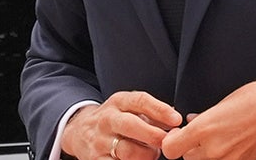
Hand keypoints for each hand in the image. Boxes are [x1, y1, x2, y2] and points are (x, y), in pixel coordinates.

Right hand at [61, 91, 182, 159]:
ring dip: (146, 155)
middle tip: (167, 141)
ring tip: (152, 154)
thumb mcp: (128, 108)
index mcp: (118, 102)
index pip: (140, 101)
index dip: (160, 110)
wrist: (79, 131)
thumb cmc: (114, 119)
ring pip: (127, 150)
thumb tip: (175, 120)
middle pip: (131, 125)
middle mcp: (107, 119)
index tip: (176, 120)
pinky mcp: (96, 159)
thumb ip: (152, 113)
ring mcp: (100, 140)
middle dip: (152, 134)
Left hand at [161, 73, 255, 159]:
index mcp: (205, 129)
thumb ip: (204, 117)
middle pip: (187, 159)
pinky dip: (223, 157)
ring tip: (217, 139)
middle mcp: (214, 149)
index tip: (177, 135)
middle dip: (190, 148)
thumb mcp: (224, 102)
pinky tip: (231, 144)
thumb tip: (192, 122)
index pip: (170, 149)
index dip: (171, 142)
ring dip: (205, 154)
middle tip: (199, 135)